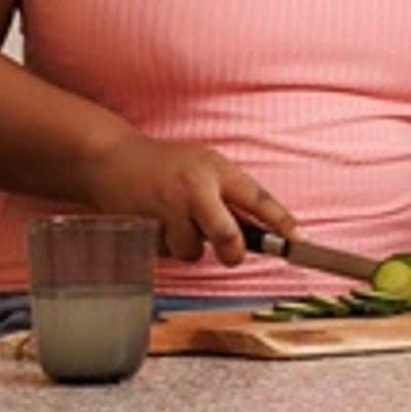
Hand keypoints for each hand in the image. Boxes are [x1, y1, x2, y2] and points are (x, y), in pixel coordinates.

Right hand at [88, 134, 288, 266]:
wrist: (110, 158)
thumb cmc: (164, 163)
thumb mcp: (204, 164)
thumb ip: (228, 192)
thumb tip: (258, 229)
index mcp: (216, 170)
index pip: (257, 199)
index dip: (281, 222)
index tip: (300, 240)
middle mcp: (195, 188)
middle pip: (227, 236)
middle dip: (232, 253)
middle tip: (230, 254)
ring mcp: (169, 208)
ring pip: (193, 250)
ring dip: (188, 246)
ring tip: (175, 222)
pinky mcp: (146, 226)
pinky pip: (167, 252)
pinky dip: (165, 245)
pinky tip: (155, 222)